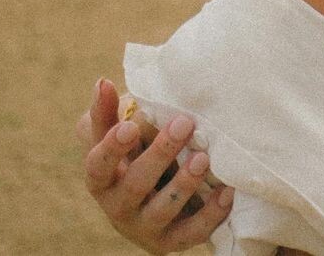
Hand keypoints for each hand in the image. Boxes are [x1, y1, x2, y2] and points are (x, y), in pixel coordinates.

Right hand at [78, 77, 234, 252]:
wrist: (149, 197)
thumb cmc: (131, 153)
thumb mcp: (115, 132)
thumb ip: (107, 110)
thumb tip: (103, 83)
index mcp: (101, 179)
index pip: (97, 166)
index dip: (112, 148)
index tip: (130, 126)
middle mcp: (118, 208)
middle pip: (135, 185)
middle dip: (160, 154)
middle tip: (184, 123)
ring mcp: (145, 227)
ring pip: (163, 210)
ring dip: (184, 184)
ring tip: (203, 158)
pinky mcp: (172, 240)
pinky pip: (192, 233)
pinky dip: (210, 214)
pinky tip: (226, 193)